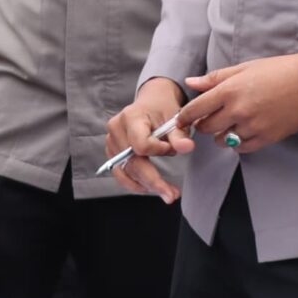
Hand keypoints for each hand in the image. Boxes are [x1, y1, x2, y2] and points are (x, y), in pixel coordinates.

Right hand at [106, 79, 192, 200]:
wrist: (151, 101)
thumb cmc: (163, 108)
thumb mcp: (175, 118)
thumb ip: (180, 135)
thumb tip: (187, 148)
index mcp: (131, 117)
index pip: (141, 145)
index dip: (159, 151)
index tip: (171, 148)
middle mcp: (116, 129)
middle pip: (132, 162)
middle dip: (153, 181)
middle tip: (172, 195)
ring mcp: (111, 142)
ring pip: (125, 171)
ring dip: (145, 185)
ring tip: (166, 193)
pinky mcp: (112, 152)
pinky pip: (120, 173)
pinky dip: (134, 183)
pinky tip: (149, 188)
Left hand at [181, 53, 297, 158]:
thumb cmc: (279, 70)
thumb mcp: (245, 68)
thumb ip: (215, 78)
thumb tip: (191, 83)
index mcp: (229, 90)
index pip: (195, 109)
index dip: (184, 116)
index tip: (181, 119)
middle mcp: (238, 110)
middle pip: (206, 128)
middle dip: (203, 125)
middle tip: (209, 119)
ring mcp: (253, 126)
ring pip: (222, 140)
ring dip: (221, 134)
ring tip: (230, 124)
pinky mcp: (267, 138)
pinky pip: (242, 148)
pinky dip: (238, 143)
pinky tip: (243, 132)